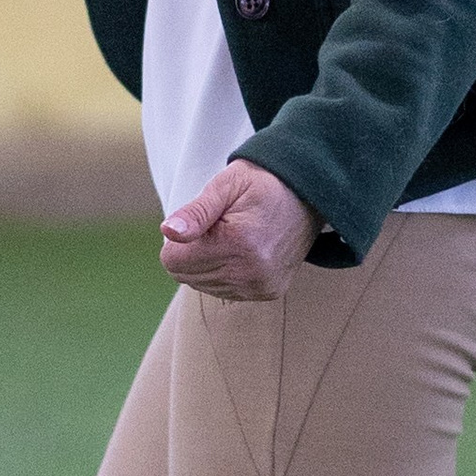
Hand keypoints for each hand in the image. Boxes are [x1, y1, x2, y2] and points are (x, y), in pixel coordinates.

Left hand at [160, 161, 323, 301]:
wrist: (308, 194)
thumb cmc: (263, 183)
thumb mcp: (226, 184)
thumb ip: (195, 212)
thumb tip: (167, 232)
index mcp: (238, 243)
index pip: (172, 261)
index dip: (179, 237)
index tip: (205, 219)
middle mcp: (251, 272)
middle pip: (185, 275)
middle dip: (193, 250)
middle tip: (221, 226)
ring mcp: (261, 287)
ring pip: (201, 285)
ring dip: (208, 263)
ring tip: (233, 237)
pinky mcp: (268, 293)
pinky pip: (222, 291)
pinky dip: (223, 272)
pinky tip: (241, 251)